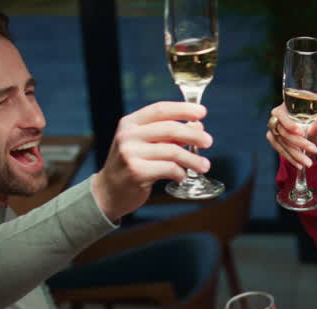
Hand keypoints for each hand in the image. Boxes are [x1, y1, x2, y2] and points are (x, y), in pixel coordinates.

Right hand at [90, 101, 213, 220]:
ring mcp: (130, 153)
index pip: (160, 109)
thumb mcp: (145, 145)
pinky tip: (183, 175)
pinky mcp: (136, 172)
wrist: (108, 192)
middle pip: (169, 129)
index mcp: (130, 123)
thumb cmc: (131, 165)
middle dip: (193, 135)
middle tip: (209, 141)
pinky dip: (180, 172)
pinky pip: (168, 169)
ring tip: (204, 165)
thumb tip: (197, 126)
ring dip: (192, 158)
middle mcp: (128, 135)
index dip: (183, 109)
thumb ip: (168, 135)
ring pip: (172, 151)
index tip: (202, 112)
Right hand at [266, 105, 316, 169]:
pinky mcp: (272, 139)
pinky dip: (291, 159)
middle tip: (314, 150)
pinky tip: (299, 164)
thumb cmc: (305, 121)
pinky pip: (281, 151)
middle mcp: (274, 119)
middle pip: (285, 133)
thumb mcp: (311, 122)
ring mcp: (272, 130)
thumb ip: (314, 122)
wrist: (299, 126)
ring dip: (297, 155)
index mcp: (282, 109)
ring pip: (284, 145)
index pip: (282, 116)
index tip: (301, 132)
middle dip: (300, 143)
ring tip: (308, 162)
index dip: (290, 125)